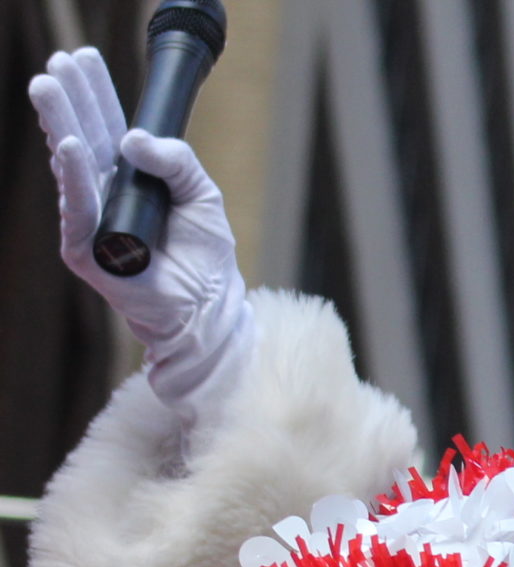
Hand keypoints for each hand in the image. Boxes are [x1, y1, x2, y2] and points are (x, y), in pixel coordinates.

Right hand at [28, 45, 251, 428]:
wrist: (209, 306)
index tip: (83, 58)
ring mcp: (89, 220)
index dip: (95, 93)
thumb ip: (176, 160)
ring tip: (49, 87)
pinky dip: (73, 175)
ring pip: (71, 163)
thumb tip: (136, 137)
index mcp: (129, 178)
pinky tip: (69, 145)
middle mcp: (103, 194)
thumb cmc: (204, 254)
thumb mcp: (201, 194)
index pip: (108, 126)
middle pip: (83, 135)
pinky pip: (78, 206)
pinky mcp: (84, 248)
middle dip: (69, 98)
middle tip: (57, 63)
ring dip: (60, 122)